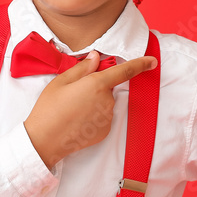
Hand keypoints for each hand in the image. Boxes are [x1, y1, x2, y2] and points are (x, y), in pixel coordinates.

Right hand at [23, 52, 157, 168]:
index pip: (125, 71)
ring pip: (105, 102)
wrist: (45, 140)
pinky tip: (77, 120)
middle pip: (108, 87)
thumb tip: (96, 57)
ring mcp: (107, 117)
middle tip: (74, 94)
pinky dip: (94, 116)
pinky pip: (103, 116)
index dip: (140, 64)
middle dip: (96, 86)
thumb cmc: (49, 108)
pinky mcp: (105, 131)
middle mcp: (107, 100)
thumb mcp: (61, 81)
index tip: (152, 61)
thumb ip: (82, 67)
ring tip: (72, 109)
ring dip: (94, 102)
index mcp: (96, 84)